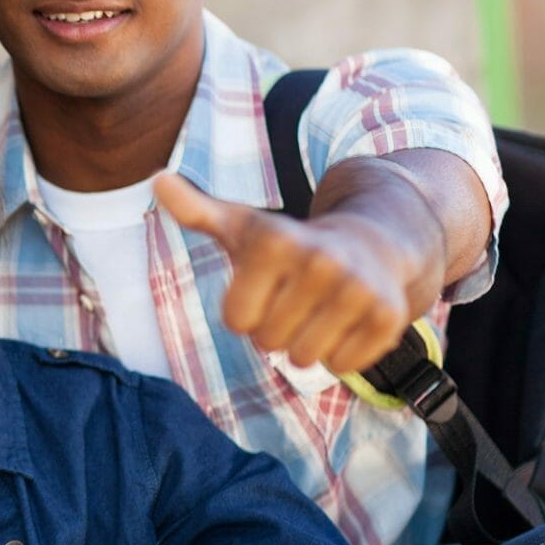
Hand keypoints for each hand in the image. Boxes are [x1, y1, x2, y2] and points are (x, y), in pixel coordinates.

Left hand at [153, 172, 420, 372]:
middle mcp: (321, 261)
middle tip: (295, 300)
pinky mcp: (389, 317)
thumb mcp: (242, 226)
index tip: (264, 288)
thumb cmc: (290, 245)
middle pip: (268, 341)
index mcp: (276, 241)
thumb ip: (195, 210)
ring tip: (318, 311)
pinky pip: (341, 365)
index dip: (245, 312)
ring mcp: (359, 290)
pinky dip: (339, 354)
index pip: (236, 320)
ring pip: (303, 358)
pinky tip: (346, 322)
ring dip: (305, 345)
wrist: (374, 245)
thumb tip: (156, 179)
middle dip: (275, 329)